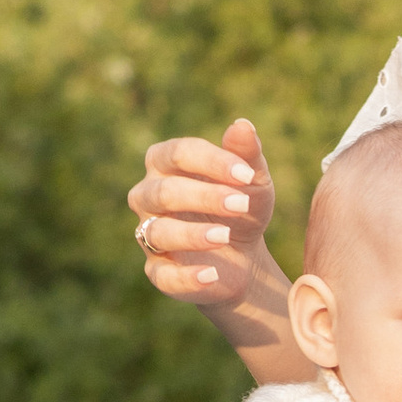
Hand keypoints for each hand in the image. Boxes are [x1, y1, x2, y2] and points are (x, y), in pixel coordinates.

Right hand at [128, 118, 277, 304]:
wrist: (244, 259)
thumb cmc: (241, 209)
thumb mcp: (253, 182)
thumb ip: (247, 154)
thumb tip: (242, 125)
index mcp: (165, 164)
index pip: (178, 153)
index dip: (212, 161)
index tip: (246, 174)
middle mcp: (148, 196)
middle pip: (165, 191)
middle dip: (205, 197)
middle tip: (242, 204)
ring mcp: (149, 235)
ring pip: (158, 231)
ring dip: (192, 234)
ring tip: (225, 236)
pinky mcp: (158, 271)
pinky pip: (163, 275)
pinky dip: (187, 276)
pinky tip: (212, 274)